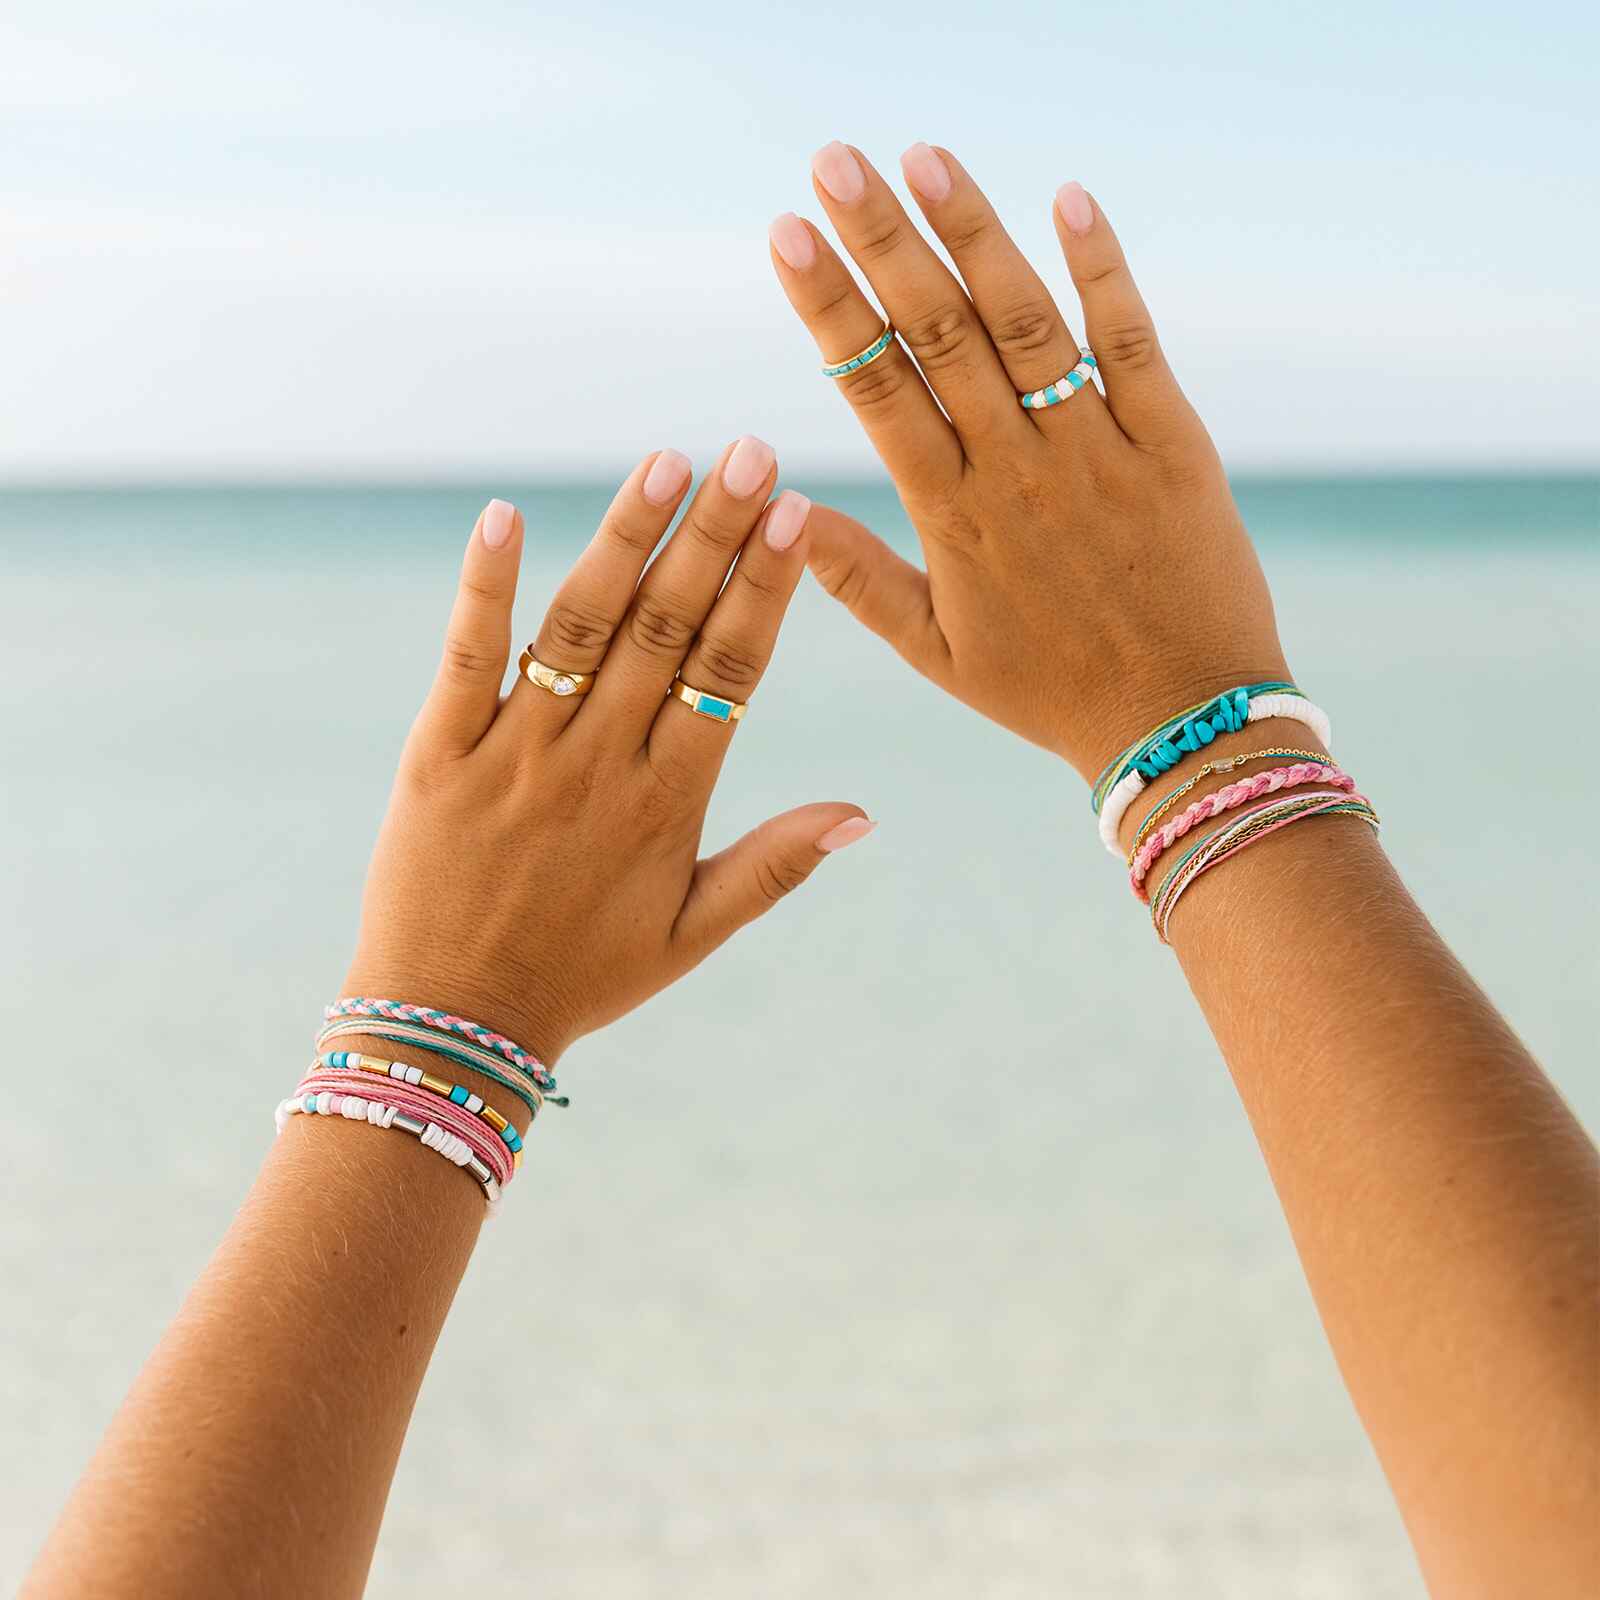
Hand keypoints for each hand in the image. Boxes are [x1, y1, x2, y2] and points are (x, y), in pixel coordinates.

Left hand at [343, 441, 871, 1073]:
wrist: (454, 1023)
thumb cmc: (586, 976)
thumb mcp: (694, 934)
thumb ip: (776, 866)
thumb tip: (862, 815)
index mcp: (667, 801)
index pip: (729, 671)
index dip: (762, 587)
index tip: (792, 513)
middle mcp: (598, 763)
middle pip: (666, 629)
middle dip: (712, 535)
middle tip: (749, 452)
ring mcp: (517, 752)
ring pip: (580, 626)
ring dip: (624, 541)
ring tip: (665, 464)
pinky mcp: (440, 753)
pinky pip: (469, 656)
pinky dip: (487, 585)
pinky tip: (507, 514)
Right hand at [770, 143, 1288, 781]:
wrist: (1181, 721)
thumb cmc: (1049, 689)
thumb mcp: (936, 651)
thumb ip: (858, 578)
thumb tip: (783, 511)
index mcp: (952, 515)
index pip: (876, 387)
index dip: (831, 305)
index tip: (788, 234)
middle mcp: (1017, 469)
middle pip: (938, 334)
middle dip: (881, 241)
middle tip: (834, 161)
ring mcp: (1095, 449)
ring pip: (1024, 322)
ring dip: (974, 232)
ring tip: (923, 157)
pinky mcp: (1170, 441)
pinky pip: (1130, 343)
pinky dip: (1102, 271)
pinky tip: (1070, 198)